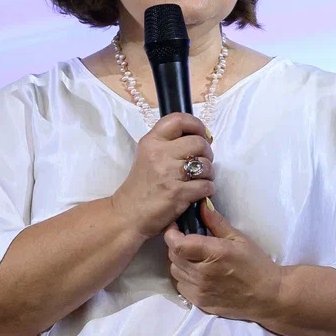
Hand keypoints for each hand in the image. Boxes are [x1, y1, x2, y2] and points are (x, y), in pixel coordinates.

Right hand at [111, 112, 214, 239]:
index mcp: (151, 141)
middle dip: (207, 153)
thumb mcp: (147, 156)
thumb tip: (200, 137)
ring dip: (208, 174)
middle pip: (198, 142)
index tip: (202, 134)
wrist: (127, 215)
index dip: (196, 125)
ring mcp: (168, 173)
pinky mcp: (177, 193)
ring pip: (206, 165)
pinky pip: (206, 186)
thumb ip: (168, 145)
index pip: (178, 119)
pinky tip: (198, 193)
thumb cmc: (140, 187)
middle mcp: (159, 153)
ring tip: (199, 179)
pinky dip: (207, 190)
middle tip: (201, 162)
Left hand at [164, 201, 282, 320]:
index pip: (177, 244)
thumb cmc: (256, 264)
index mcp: (214, 254)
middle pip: (173, 256)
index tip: (176, 227)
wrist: (268, 296)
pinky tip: (198, 273)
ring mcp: (200, 291)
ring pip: (175, 272)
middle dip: (176, 245)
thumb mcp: (239, 238)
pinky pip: (181, 287)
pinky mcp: (200, 303)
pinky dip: (184, 278)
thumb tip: (201, 205)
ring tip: (194, 257)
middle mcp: (203, 274)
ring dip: (179, 262)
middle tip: (188, 240)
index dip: (172, 233)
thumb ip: (217, 222)